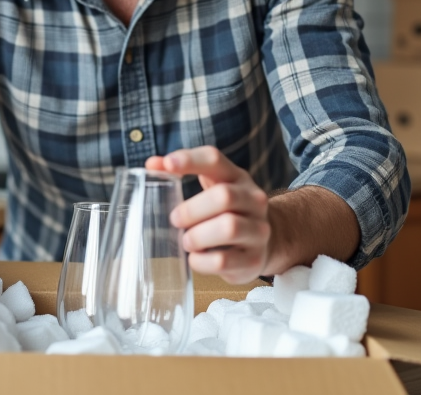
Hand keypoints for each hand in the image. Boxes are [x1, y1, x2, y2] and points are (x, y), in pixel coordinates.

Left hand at [145, 146, 270, 283]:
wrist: (269, 241)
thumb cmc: (228, 211)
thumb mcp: (212, 187)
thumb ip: (181, 173)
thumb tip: (151, 165)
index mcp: (236, 177)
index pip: (215, 159)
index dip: (191, 160)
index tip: (168, 165)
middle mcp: (253, 200)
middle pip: (224, 196)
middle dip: (192, 209)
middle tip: (175, 220)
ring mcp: (258, 230)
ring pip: (229, 228)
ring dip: (198, 236)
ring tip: (187, 241)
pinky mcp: (253, 259)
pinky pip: (224, 261)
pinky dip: (202, 261)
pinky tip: (195, 258)